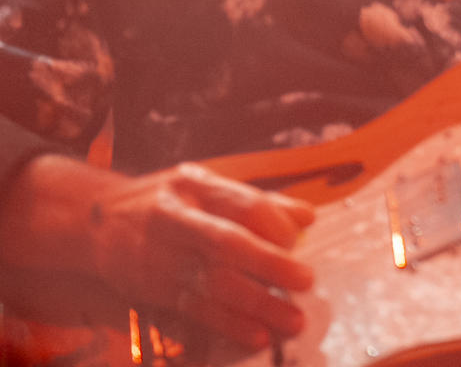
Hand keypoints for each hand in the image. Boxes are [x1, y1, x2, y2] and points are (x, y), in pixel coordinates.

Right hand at [0, 155, 313, 350]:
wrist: (93, 220)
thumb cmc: (166, 200)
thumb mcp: (206, 185)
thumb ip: (257, 201)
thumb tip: (309, 216)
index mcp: (198, 187)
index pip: (246, 205)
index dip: (277, 226)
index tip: (298, 243)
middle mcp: (178, 220)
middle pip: (229, 244)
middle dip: (271, 265)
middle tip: (306, 281)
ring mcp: (162, 257)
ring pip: (213, 283)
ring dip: (257, 305)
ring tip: (291, 320)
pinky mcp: (152, 289)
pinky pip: (194, 310)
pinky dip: (228, 324)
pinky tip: (256, 334)